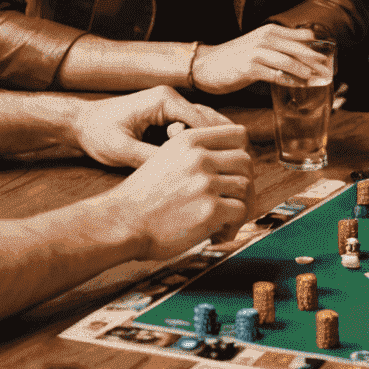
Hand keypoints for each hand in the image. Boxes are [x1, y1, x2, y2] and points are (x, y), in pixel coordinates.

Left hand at [70, 87, 229, 169]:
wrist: (81, 123)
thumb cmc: (98, 134)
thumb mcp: (122, 150)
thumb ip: (151, 159)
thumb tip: (178, 173)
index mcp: (164, 100)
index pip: (202, 120)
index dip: (218, 143)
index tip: (230, 164)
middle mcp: (171, 99)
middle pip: (209, 119)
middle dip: (223, 142)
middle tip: (239, 166)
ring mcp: (170, 106)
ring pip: (203, 123)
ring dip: (214, 143)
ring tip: (229, 167)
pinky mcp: (166, 116)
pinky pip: (191, 128)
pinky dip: (201, 143)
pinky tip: (208, 163)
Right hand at [110, 124, 252, 261]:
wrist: (121, 222)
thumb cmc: (141, 197)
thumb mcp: (166, 157)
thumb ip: (194, 153)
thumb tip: (226, 161)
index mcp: (190, 140)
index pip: (238, 134)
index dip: (242, 153)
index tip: (235, 172)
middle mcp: (200, 157)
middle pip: (246, 161)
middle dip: (244, 183)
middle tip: (233, 201)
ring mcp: (205, 183)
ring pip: (245, 187)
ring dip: (240, 206)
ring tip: (224, 221)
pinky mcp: (209, 210)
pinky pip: (240, 212)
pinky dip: (233, 226)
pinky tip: (217, 234)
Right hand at [191, 24, 331, 94]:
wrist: (205, 64)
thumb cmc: (234, 57)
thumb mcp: (258, 45)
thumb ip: (278, 48)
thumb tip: (302, 57)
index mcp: (270, 31)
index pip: (301, 36)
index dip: (316, 47)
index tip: (329, 59)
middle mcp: (265, 38)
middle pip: (299, 49)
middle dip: (316, 61)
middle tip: (328, 71)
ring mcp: (257, 52)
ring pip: (289, 61)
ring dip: (305, 71)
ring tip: (317, 79)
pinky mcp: (249, 68)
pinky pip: (275, 74)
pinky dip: (289, 80)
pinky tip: (298, 86)